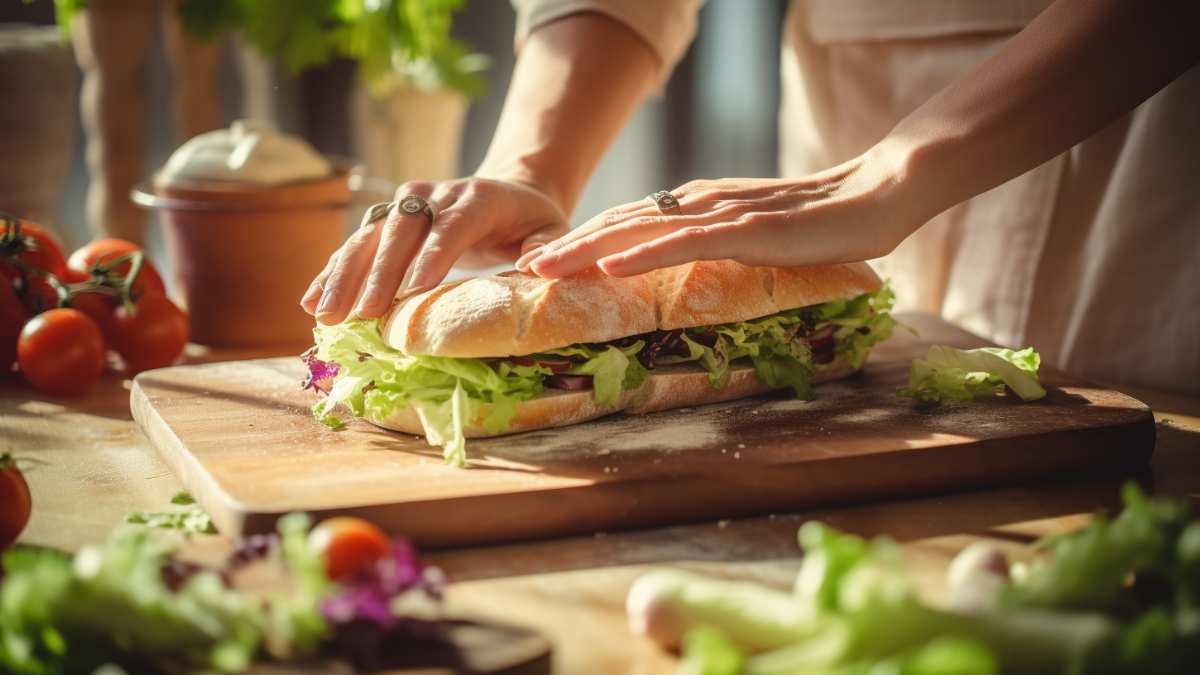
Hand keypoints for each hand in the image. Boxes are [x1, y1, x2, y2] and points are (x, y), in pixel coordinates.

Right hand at [302, 177, 567, 324]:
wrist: (509, 189)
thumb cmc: (533, 222)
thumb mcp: (554, 230)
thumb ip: (548, 248)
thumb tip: (532, 268)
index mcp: (479, 197)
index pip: (451, 225)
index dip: (431, 256)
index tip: (412, 291)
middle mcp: (436, 194)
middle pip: (402, 230)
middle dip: (381, 273)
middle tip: (366, 313)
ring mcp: (407, 202)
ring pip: (371, 236)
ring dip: (345, 276)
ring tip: (326, 315)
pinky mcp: (388, 216)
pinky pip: (357, 244)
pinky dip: (333, 273)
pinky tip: (311, 302)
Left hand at [517, 144, 922, 278]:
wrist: (876, 194)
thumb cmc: (819, 223)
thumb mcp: (753, 236)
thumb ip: (715, 246)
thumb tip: (681, 273)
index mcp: (696, 205)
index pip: (626, 224)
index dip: (580, 244)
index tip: (542, 267)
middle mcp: (698, 202)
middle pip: (618, 223)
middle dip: (566, 247)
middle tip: (520, 270)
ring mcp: (721, 212)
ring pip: (638, 230)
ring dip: (586, 250)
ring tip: (543, 269)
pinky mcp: (748, 227)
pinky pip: (685, 242)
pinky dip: (643, 253)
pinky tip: (610, 265)